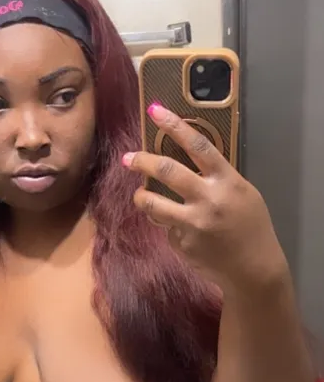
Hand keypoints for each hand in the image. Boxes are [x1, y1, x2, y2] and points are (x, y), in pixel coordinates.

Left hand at [122, 104, 287, 294]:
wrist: (253, 270)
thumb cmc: (251, 227)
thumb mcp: (243, 194)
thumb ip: (217, 178)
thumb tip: (186, 161)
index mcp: (226, 181)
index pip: (198, 145)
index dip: (175, 125)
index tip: (155, 111)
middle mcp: (207, 199)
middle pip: (167, 171)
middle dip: (142, 161)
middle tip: (128, 158)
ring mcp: (192, 224)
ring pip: (154, 204)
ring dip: (141, 197)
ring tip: (139, 195)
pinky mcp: (181, 243)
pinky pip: (166, 228)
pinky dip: (169, 226)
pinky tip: (183, 233)